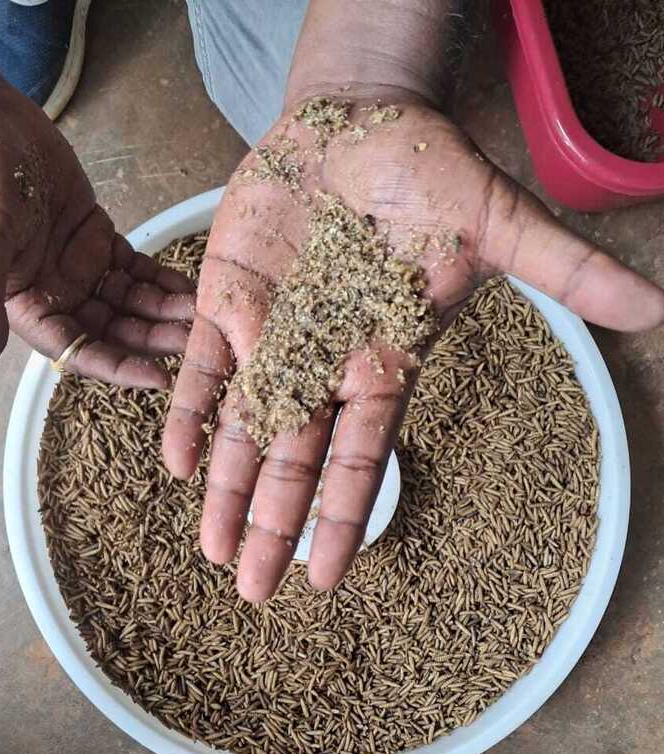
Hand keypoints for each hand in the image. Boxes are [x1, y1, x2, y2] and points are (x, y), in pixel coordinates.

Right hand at [0, 15, 192, 386]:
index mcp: (26, 306)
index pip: (78, 350)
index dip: (118, 367)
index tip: (159, 378)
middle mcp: (55, 294)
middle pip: (114, 331)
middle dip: (154, 339)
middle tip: (199, 342)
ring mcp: (79, 266)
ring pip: (131, 303)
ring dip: (165, 312)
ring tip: (206, 313)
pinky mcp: (98, 237)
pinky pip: (136, 268)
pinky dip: (163, 279)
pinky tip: (192, 288)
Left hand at [162, 94, 663, 601]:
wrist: (360, 121)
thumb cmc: (431, 175)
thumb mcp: (500, 223)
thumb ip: (564, 269)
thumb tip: (656, 308)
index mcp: (381, 363)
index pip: (360, 456)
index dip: (341, 516)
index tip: (323, 579)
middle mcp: (321, 366)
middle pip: (293, 461)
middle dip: (272, 526)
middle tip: (251, 593)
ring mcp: (270, 336)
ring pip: (244, 427)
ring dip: (226, 488)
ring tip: (211, 551)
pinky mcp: (227, 298)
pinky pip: (203, 366)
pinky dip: (190, 411)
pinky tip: (177, 461)